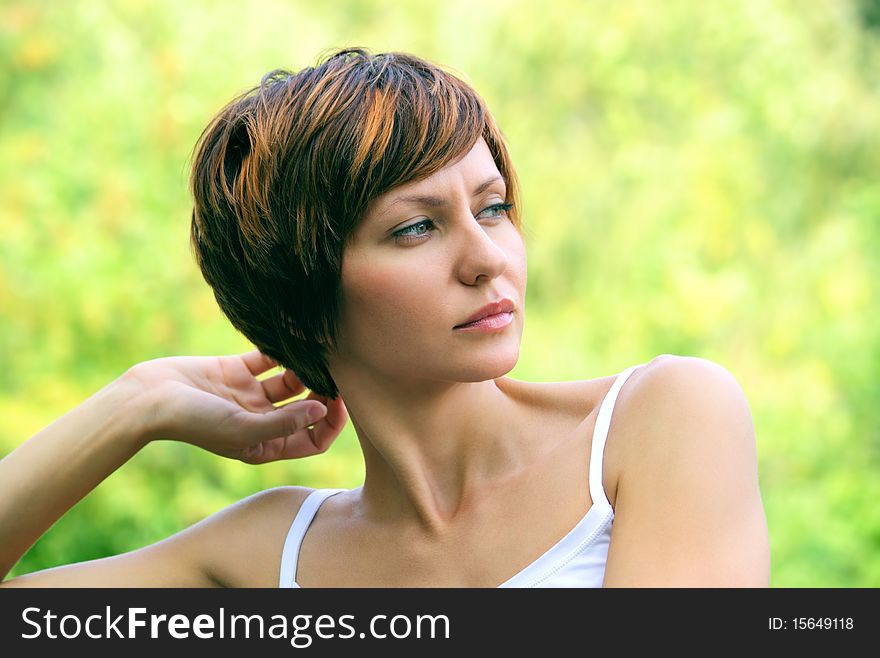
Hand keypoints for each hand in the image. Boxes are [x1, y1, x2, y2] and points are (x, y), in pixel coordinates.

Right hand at [124, 349, 346, 463]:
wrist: (147, 399)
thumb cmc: (193, 423)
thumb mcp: (243, 428)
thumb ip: (284, 422)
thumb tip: (322, 410)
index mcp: (265, 445)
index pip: (312, 439)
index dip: (331, 423)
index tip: (340, 401)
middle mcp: (261, 421)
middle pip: (306, 407)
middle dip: (323, 392)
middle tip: (336, 372)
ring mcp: (249, 395)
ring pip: (290, 381)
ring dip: (304, 368)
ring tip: (316, 352)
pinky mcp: (236, 371)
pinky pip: (268, 359)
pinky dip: (280, 350)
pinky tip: (292, 338)